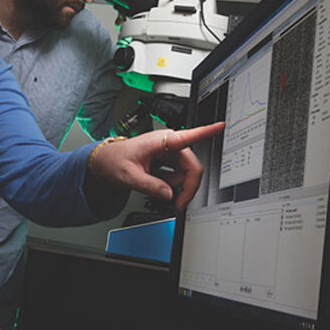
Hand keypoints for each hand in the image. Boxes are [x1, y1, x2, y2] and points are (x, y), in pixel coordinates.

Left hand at [90, 122, 224, 210]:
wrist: (108, 161)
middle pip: (193, 167)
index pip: (187, 136)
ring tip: (156, 187)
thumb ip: (149, 185)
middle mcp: (169, 144)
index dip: (206, 132)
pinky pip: (180, 176)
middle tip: (177, 204)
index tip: (221, 126)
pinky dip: (173, 185)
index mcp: (160, 141)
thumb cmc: (115, 161)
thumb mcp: (128, 176)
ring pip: (187, 174)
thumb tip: (169, 194)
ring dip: (177, 186)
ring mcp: (171, 152)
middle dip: (187, 187)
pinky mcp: (171, 160)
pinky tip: (159, 184)